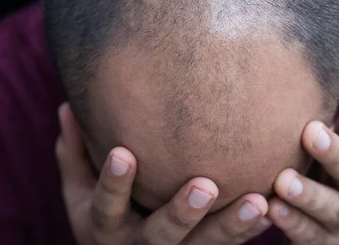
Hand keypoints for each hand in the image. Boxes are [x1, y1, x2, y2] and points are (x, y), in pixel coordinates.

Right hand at [56, 103, 271, 244]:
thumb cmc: (101, 216)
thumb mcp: (77, 191)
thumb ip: (74, 152)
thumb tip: (67, 106)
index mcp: (105, 226)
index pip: (107, 205)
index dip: (114, 182)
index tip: (124, 153)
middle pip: (163, 233)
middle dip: (183, 211)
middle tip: (205, 184)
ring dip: (232, 225)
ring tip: (258, 200)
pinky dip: (249, 232)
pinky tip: (271, 208)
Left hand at [268, 70, 338, 243]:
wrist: (318, 237)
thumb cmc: (304, 179)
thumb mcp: (305, 154)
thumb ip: (295, 125)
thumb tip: (265, 68)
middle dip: (334, 150)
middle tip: (311, 132)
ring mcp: (338, 217)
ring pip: (332, 206)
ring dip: (309, 193)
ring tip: (283, 181)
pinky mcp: (322, 242)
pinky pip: (309, 234)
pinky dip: (292, 222)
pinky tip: (272, 210)